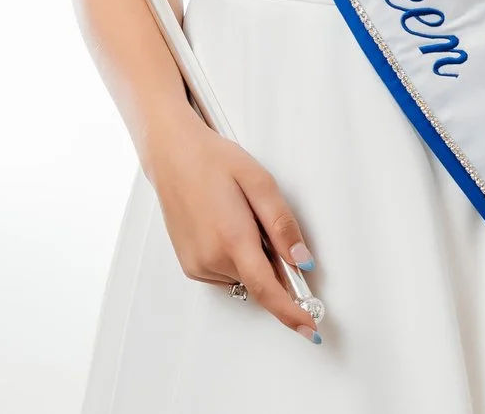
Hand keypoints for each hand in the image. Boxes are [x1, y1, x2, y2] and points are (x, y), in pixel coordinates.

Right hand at [143, 116, 319, 339]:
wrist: (173, 157)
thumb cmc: (215, 163)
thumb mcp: (260, 184)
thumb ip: (283, 226)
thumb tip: (303, 261)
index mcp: (232, 239)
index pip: (267, 289)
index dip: (291, 312)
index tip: (311, 328)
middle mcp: (210, 259)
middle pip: (260, 280)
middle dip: (276, 264)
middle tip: (266, 223)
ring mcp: (197, 265)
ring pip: (244, 277)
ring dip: (255, 259)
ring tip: (241, 217)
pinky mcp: (190, 266)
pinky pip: (227, 273)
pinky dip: (238, 259)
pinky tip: (229, 227)